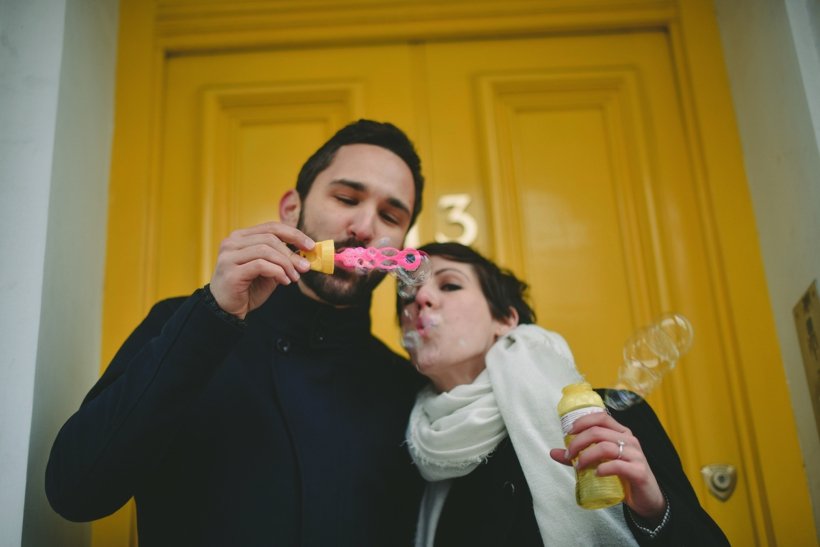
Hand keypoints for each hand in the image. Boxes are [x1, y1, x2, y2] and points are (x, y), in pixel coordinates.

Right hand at [209, 221, 314, 318]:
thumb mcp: (269, 271)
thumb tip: (306, 254)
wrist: (227, 310)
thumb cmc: (248, 289)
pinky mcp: (231, 271)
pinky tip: (284, 281)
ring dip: (285, 264)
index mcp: (241, 237)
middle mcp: (232, 242)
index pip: (271, 227)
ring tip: (294, 277)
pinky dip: (277, 272)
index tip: (310, 245)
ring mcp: (229, 256)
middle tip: (305, 267)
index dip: (293, 234)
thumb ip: (282, 260)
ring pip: (266, 250)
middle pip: (270, 238)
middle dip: (292, 253)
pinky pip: (260, 265)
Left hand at [549, 411, 665, 521]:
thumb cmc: (623, 477)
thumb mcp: (600, 464)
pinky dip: (603, 469)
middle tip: (570, 455)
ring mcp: (636, 455)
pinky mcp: (639, 471)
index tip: (568, 433)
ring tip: (579, 467)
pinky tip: (596, 474)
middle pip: (598, 432)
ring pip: (606, 447)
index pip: (601, 417)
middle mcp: (630, 440)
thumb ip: (579, 457)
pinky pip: (618, 465)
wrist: (647, 499)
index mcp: (621, 433)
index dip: (582, 422)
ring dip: (587, 456)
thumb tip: (553, 452)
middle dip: (578, 442)